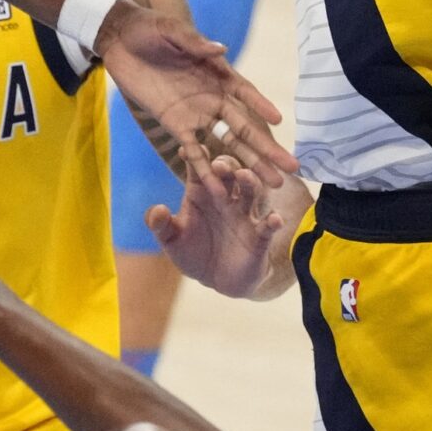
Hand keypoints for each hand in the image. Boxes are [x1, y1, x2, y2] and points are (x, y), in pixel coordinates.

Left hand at [98, 3, 294, 184]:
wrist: (120, 39)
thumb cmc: (149, 28)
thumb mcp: (171, 31)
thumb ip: (194, 43)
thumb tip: (221, 49)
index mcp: (216, 72)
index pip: (244, 92)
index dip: (261, 106)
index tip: (279, 121)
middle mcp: (211, 97)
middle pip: (244, 126)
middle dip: (267, 148)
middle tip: (291, 168)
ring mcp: (194, 113)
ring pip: (226, 143)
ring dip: (247, 164)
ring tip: (271, 184)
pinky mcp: (174, 124)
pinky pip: (193, 151)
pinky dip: (205, 170)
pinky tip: (218, 189)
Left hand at [147, 154, 287, 298]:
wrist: (218, 280)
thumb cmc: (193, 253)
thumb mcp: (172, 241)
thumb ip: (162, 226)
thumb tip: (157, 210)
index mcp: (201, 192)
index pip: (198, 169)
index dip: (193, 159)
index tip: (185, 150)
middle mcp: (225, 197)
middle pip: (228, 174)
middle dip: (225, 166)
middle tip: (219, 164)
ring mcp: (244, 214)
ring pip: (251, 192)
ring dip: (250, 183)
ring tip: (245, 177)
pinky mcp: (259, 235)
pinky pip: (268, 226)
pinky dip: (272, 222)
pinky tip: (275, 219)